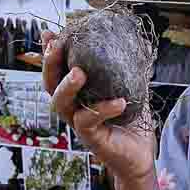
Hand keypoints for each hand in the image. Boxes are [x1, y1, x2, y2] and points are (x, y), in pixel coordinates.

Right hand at [42, 31, 156, 183]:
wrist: (140, 155)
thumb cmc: (132, 121)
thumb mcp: (131, 88)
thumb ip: (130, 68)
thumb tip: (140, 41)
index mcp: (78, 93)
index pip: (59, 70)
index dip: (51, 52)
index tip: (49, 34)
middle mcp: (73, 107)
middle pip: (50, 85)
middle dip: (49, 64)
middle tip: (55, 47)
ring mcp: (79, 123)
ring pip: (61, 104)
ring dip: (67, 86)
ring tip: (79, 73)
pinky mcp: (91, 138)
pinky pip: (89, 122)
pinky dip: (104, 109)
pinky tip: (119, 102)